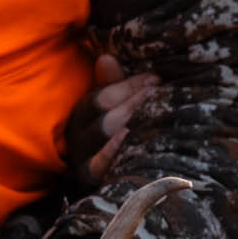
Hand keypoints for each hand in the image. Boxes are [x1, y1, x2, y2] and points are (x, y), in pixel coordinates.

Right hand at [63, 53, 161, 184]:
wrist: (102, 181)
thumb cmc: (109, 137)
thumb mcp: (108, 110)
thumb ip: (112, 86)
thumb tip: (106, 57)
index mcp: (84, 113)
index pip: (103, 95)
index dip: (129, 86)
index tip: (155, 79)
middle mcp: (79, 133)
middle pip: (104, 112)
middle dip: (133, 101)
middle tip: (158, 93)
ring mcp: (83, 156)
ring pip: (103, 133)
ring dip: (128, 119)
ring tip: (149, 110)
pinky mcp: (89, 176)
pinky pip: (98, 162)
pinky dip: (112, 149)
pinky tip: (128, 136)